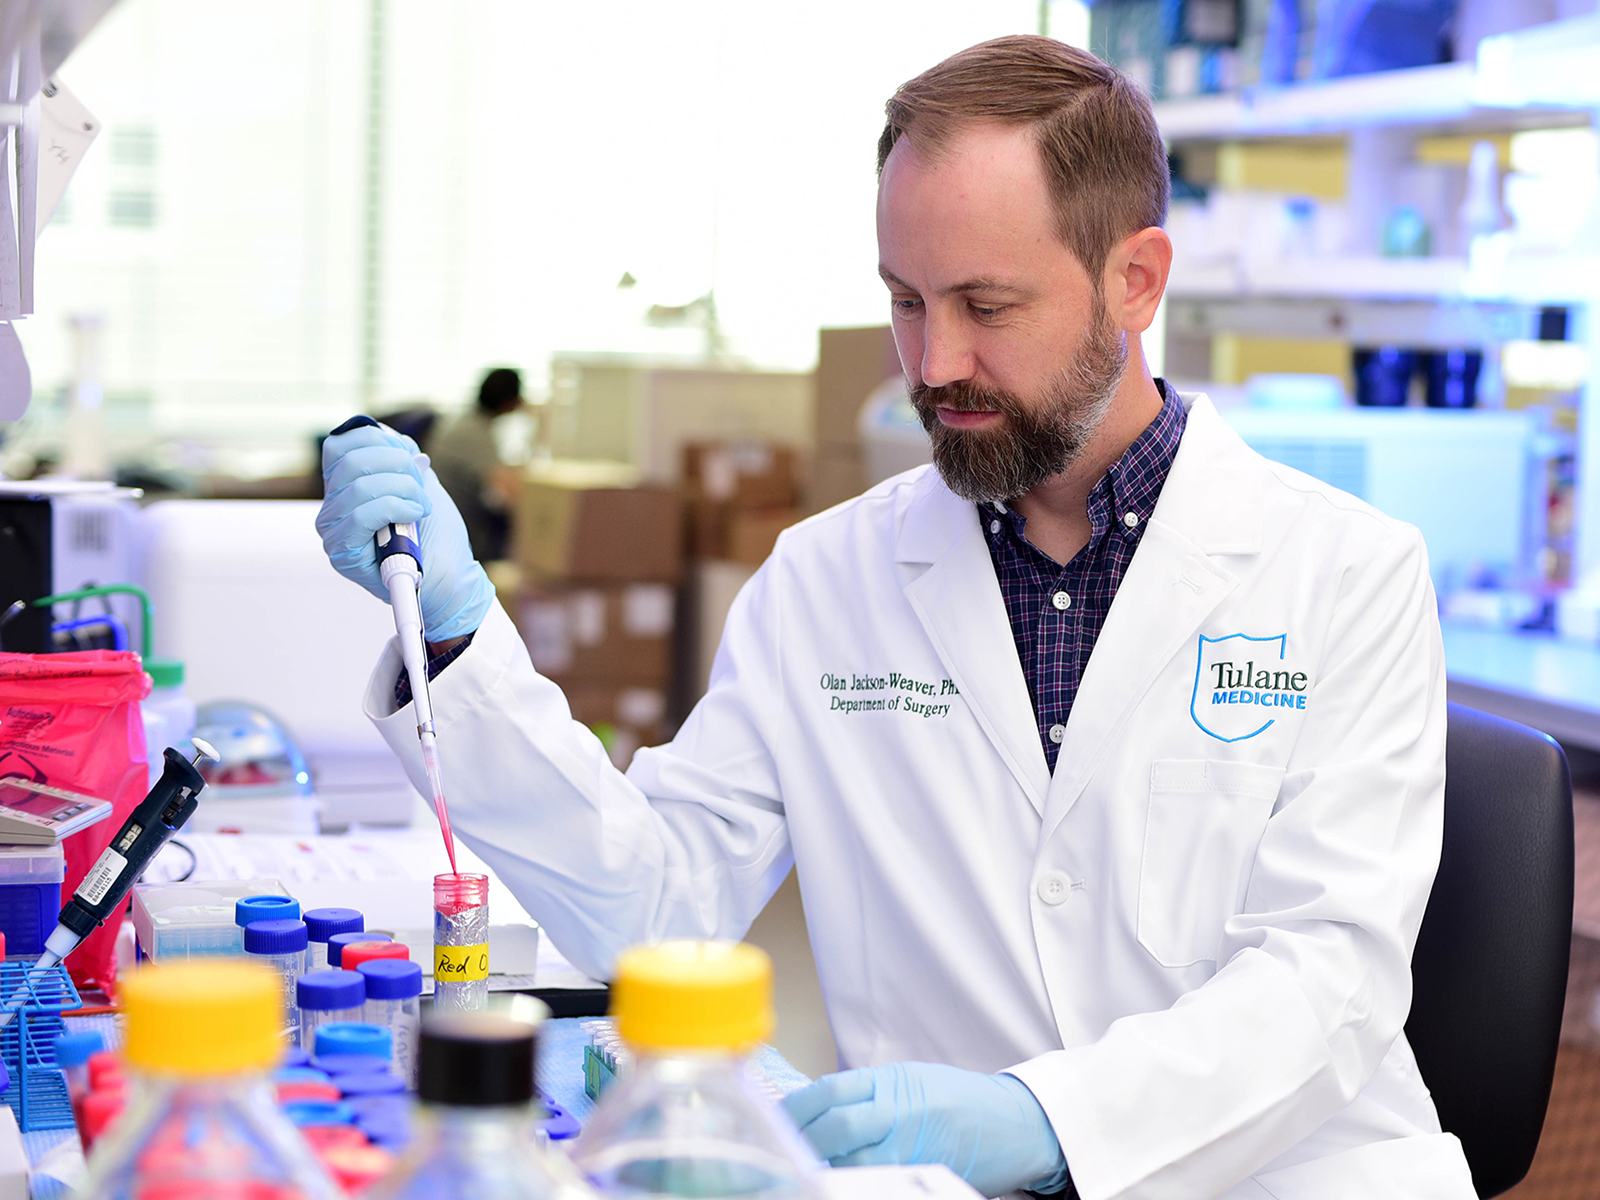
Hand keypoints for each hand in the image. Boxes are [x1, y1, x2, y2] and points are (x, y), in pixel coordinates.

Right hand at [317, 422, 495, 640]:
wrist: (451, 580)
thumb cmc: (436, 537)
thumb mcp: (421, 485)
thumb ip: (403, 460)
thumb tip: (394, 439)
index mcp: (346, 487)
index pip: (340, 445)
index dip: (377, 440)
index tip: (409, 455)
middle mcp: (332, 508)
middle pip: (349, 461)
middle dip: (397, 465)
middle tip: (421, 485)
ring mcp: (333, 531)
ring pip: (359, 487)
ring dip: (403, 489)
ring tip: (422, 506)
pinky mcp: (342, 554)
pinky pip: (362, 515)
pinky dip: (397, 507)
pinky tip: (416, 515)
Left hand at [783, 1063, 1068, 1197]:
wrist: (1014, 1122)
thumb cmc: (959, 1102)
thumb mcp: (909, 1082)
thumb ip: (867, 1095)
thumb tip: (818, 1112)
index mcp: (890, 1082)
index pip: (830, 1090)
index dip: (797, 1107)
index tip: (776, 1120)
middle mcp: (899, 1109)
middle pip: (837, 1125)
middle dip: (803, 1140)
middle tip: (781, 1152)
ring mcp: (912, 1143)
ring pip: (854, 1159)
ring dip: (825, 1166)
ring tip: (805, 1172)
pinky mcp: (924, 1169)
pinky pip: (880, 1179)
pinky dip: (856, 1181)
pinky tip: (840, 1182)